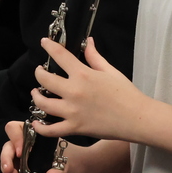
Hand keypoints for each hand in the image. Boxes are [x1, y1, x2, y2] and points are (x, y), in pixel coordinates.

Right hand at [1, 123, 85, 172]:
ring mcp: (28, 163)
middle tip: (10, 170)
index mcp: (38, 137)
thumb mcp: (71, 165)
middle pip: (9, 146)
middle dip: (6, 157)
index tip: (21, 151)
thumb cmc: (80, 161)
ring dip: (6, 171)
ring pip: (8, 162)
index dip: (15, 138)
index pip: (17, 129)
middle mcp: (30, 148)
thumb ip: (60, 172)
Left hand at [31, 38, 147, 141]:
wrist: (135, 118)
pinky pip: (50, 130)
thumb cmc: (126, 93)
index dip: (49, 46)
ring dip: (36, 96)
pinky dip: (40, 126)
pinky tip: (36, 121)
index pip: (60, 55)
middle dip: (39, 73)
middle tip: (40, 71)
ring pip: (43, 104)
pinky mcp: (74, 128)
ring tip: (36, 92)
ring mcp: (72, 111)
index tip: (44, 42)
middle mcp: (73, 92)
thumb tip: (88, 42)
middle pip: (45, 80)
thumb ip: (94, 56)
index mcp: (83, 74)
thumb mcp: (110, 71)